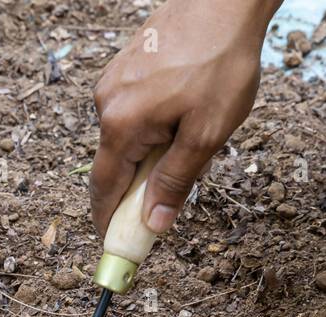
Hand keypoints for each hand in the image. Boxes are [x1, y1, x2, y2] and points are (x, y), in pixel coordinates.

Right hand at [91, 0, 279, 235]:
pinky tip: (185, 117)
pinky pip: (134, 113)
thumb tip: (154, 224)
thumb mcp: (207, 133)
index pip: (104, 189)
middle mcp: (106, 103)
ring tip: (192, 142)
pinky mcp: (126, 67)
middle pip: (116, 164)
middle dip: (137, 189)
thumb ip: (176, 181)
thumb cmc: (220, 61)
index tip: (115, 246)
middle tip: (166, 206)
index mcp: (121, 124)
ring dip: (150, 155)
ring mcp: (113, 81)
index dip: (109, 222)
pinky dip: (153, 129)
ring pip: (127, 137)